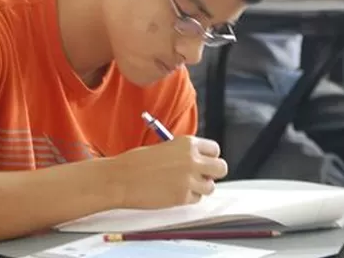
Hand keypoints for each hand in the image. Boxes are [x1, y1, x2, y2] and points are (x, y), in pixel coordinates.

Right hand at [110, 136, 227, 209]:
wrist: (121, 179)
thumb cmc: (137, 162)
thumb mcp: (165, 148)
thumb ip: (184, 154)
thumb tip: (199, 162)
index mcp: (187, 143)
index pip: (214, 149)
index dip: (209, 157)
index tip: (203, 161)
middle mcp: (192, 160)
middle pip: (221, 168)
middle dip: (213, 173)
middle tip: (201, 176)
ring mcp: (189, 180)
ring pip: (210, 187)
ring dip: (201, 188)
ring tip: (184, 185)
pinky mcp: (182, 197)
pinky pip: (196, 199)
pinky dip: (188, 198)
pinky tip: (173, 192)